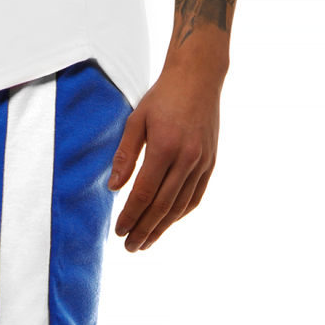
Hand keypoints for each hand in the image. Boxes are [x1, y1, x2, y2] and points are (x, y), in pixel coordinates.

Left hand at [108, 66, 222, 252]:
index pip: (143, 193)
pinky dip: (179, 214)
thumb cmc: (163, 97)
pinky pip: (195, 198)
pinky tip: (166, 224)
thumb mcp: (137, 120)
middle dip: (144, 230)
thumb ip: (125, 155)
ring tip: (146, 243)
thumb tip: (114, 188)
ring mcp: (202, 163)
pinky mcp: (211, 163)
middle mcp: (187, 159)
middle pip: (162, 207)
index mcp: (165, 148)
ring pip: (179, 207)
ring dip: (161, 229)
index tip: (119, 231)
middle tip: (130, 247)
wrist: (199, 77)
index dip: (130, 216)